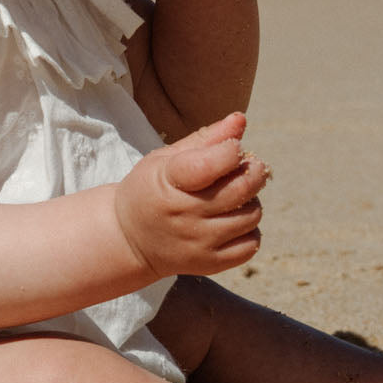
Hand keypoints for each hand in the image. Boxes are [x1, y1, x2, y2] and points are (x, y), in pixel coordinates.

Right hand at [114, 113, 267, 279]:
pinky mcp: (207, 264)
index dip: (232, 150)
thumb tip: (240, 119)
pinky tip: (233, 221)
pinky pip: (250, 245)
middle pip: (240, 190)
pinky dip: (250, 230)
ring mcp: (196, 242)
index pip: (211, 163)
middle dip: (254, 172)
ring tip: (235, 197)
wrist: (129, 239)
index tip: (232, 148)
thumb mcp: (165, 159)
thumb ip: (205, 139)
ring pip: (251, 216)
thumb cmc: (151, 189)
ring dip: (251, 201)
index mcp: (167, 181)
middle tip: (250, 168)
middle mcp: (182, 214)